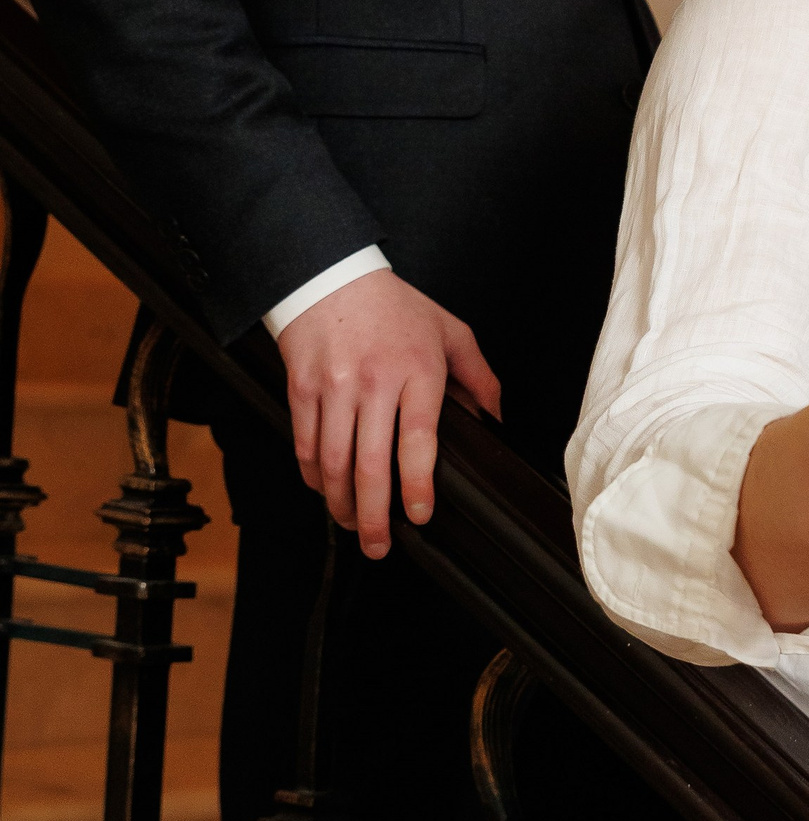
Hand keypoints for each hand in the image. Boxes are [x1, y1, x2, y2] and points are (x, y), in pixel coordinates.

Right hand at [278, 270, 501, 560]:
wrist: (330, 275)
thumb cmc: (394, 307)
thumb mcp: (449, 331)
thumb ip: (478, 377)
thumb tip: (495, 420)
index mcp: (417, 371)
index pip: (417, 441)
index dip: (416, 486)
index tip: (419, 516)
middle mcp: (373, 382)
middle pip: (369, 464)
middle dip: (374, 515)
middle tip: (380, 546)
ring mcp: (333, 387)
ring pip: (333, 462)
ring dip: (340, 504)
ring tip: (352, 525)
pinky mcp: (300, 389)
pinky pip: (306, 445)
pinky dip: (314, 476)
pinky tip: (325, 491)